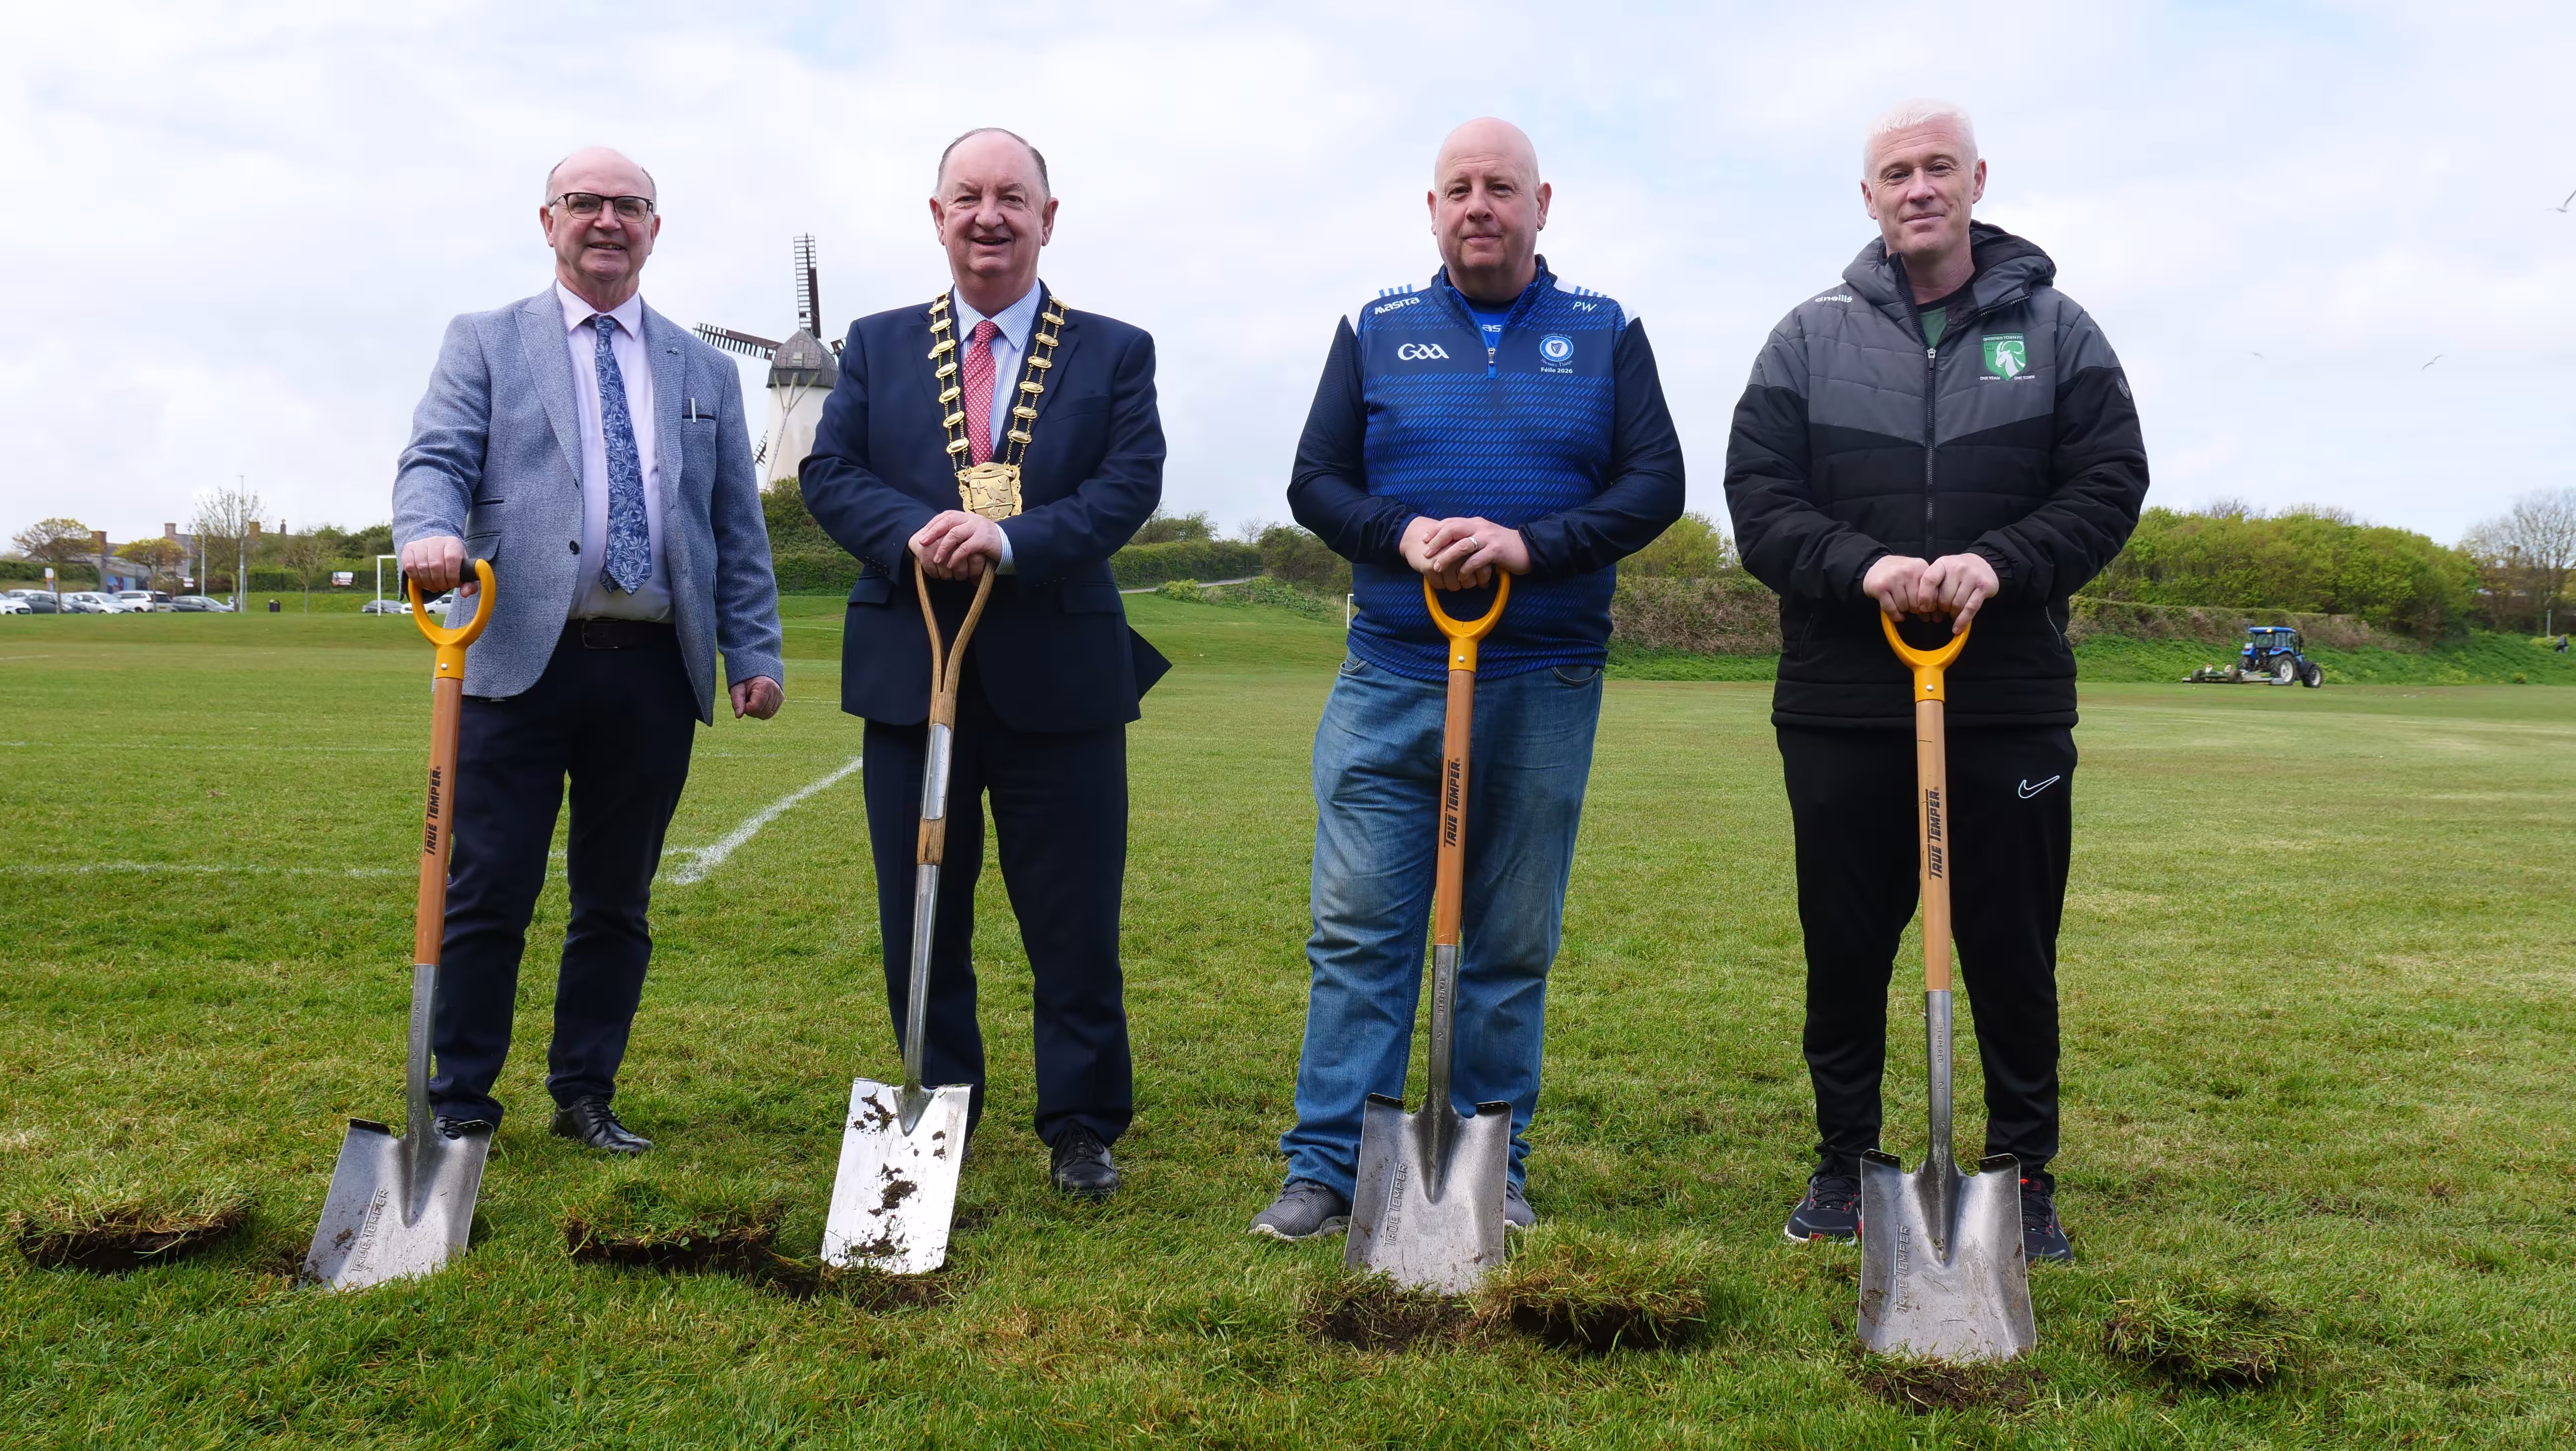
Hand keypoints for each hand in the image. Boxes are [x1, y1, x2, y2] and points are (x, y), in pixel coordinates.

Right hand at [400, 535, 465, 593]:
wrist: (435, 548)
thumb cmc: (451, 561)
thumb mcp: (463, 570)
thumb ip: (469, 583)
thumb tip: (466, 593)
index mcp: (453, 543)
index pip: (451, 559)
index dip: (452, 575)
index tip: (453, 583)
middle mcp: (436, 540)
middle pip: (436, 565)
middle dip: (440, 582)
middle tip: (443, 587)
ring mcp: (420, 544)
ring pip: (422, 567)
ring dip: (428, 583)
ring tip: (434, 586)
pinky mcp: (408, 549)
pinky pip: (409, 567)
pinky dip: (417, 579)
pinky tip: (423, 582)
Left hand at [730, 676, 782, 719]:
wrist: (757, 673)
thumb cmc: (746, 681)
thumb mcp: (737, 688)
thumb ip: (737, 702)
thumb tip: (738, 716)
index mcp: (765, 686)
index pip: (754, 707)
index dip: (746, 707)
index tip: (744, 698)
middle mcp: (775, 691)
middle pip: (760, 712)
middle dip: (751, 710)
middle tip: (748, 699)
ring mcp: (780, 696)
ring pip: (765, 715)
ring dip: (757, 711)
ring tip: (754, 700)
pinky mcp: (781, 700)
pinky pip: (769, 714)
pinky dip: (762, 711)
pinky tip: (759, 703)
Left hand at [909, 510, 1003, 579]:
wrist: (1010, 545)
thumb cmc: (987, 542)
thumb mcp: (971, 534)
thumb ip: (958, 533)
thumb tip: (937, 540)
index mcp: (967, 516)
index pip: (946, 515)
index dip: (933, 524)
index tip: (923, 535)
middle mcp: (972, 519)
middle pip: (948, 521)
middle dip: (933, 532)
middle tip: (923, 543)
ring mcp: (978, 528)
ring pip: (954, 534)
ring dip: (943, 547)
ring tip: (937, 559)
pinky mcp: (984, 540)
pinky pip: (966, 548)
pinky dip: (956, 557)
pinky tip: (951, 564)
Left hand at [1402, 516, 1530, 590]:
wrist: (1529, 549)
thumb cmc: (1503, 547)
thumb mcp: (1484, 537)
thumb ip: (1469, 537)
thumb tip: (1448, 545)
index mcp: (1476, 523)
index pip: (1451, 522)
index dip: (1435, 530)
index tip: (1424, 540)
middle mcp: (1481, 527)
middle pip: (1453, 529)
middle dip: (1437, 541)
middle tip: (1426, 553)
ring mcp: (1489, 538)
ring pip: (1462, 545)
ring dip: (1447, 557)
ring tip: (1437, 567)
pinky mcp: (1497, 551)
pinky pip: (1476, 560)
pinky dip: (1466, 569)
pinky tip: (1460, 577)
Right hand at [1862, 554, 1926, 615]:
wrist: (1875, 565)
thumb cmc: (1899, 574)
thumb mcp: (1916, 576)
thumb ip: (1927, 593)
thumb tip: (1934, 617)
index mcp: (1920, 567)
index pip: (1930, 595)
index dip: (1927, 605)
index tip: (1923, 606)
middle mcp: (1908, 571)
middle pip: (1917, 602)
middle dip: (1913, 608)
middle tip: (1909, 604)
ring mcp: (1893, 578)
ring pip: (1904, 606)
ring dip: (1902, 610)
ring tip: (1900, 604)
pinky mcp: (1880, 587)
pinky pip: (1891, 609)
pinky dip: (1894, 615)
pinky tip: (1895, 613)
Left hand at [1919, 553, 1997, 632]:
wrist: (1982, 563)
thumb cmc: (1956, 572)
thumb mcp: (1941, 573)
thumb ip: (1932, 588)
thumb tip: (1925, 611)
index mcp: (1942, 564)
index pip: (1929, 579)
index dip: (1924, 596)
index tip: (1924, 608)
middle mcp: (1957, 567)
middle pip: (1944, 597)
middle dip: (1942, 608)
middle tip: (1944, 609)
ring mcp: (1972, 576)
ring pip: (1956, 604)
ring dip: (1953, 613)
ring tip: (1953, 613)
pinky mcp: (1984, 586)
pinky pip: (1970, 608)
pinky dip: (1962, 620)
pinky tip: (1957, 628)